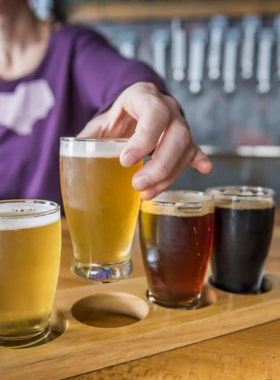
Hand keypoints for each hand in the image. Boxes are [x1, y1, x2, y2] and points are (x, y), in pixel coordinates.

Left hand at [78, 82, 211, 199]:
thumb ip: (89, 137)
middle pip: (176, 134)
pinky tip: (203, 168)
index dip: (144, 138)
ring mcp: (179, 123)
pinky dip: (198, 160)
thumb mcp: (101, 121)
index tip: (126, 161)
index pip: (153, 113)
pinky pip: (194, 149)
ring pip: (185, 147)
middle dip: (159, 164)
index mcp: (145, 97)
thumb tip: (71, 157)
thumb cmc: (118, 114)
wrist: (135, 103)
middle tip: (138, 185)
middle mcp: (169, 108)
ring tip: (147, 193)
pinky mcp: (185, 139)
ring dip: (169, 174)